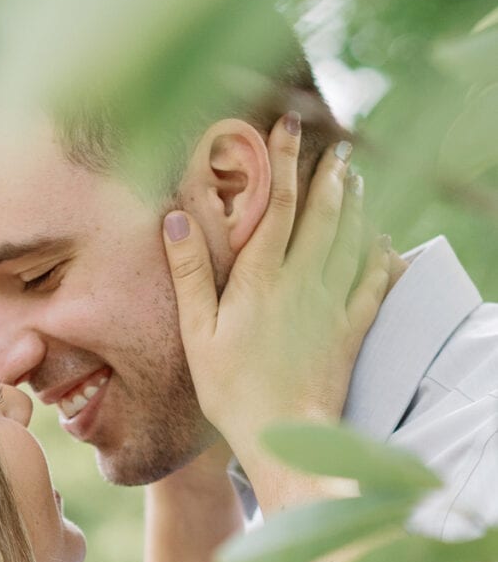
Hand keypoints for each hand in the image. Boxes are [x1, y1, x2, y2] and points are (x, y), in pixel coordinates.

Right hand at [162, 113, 390, 480]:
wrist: (285, 435)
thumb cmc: (232, 390)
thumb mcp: (197, 334)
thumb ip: (189, 274)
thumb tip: (176, 218)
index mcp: (262, 279)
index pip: (280, 205)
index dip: (285, 162)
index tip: (289, 126)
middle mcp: (303, 283)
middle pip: (326, 215)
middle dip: (332, 176)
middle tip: (340, 148)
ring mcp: (333, 305)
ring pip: (353, 241)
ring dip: (357, 207)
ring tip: (359, 182)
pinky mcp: (352, 331)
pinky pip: (374, 284)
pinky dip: (382, 258)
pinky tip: (384, 245)